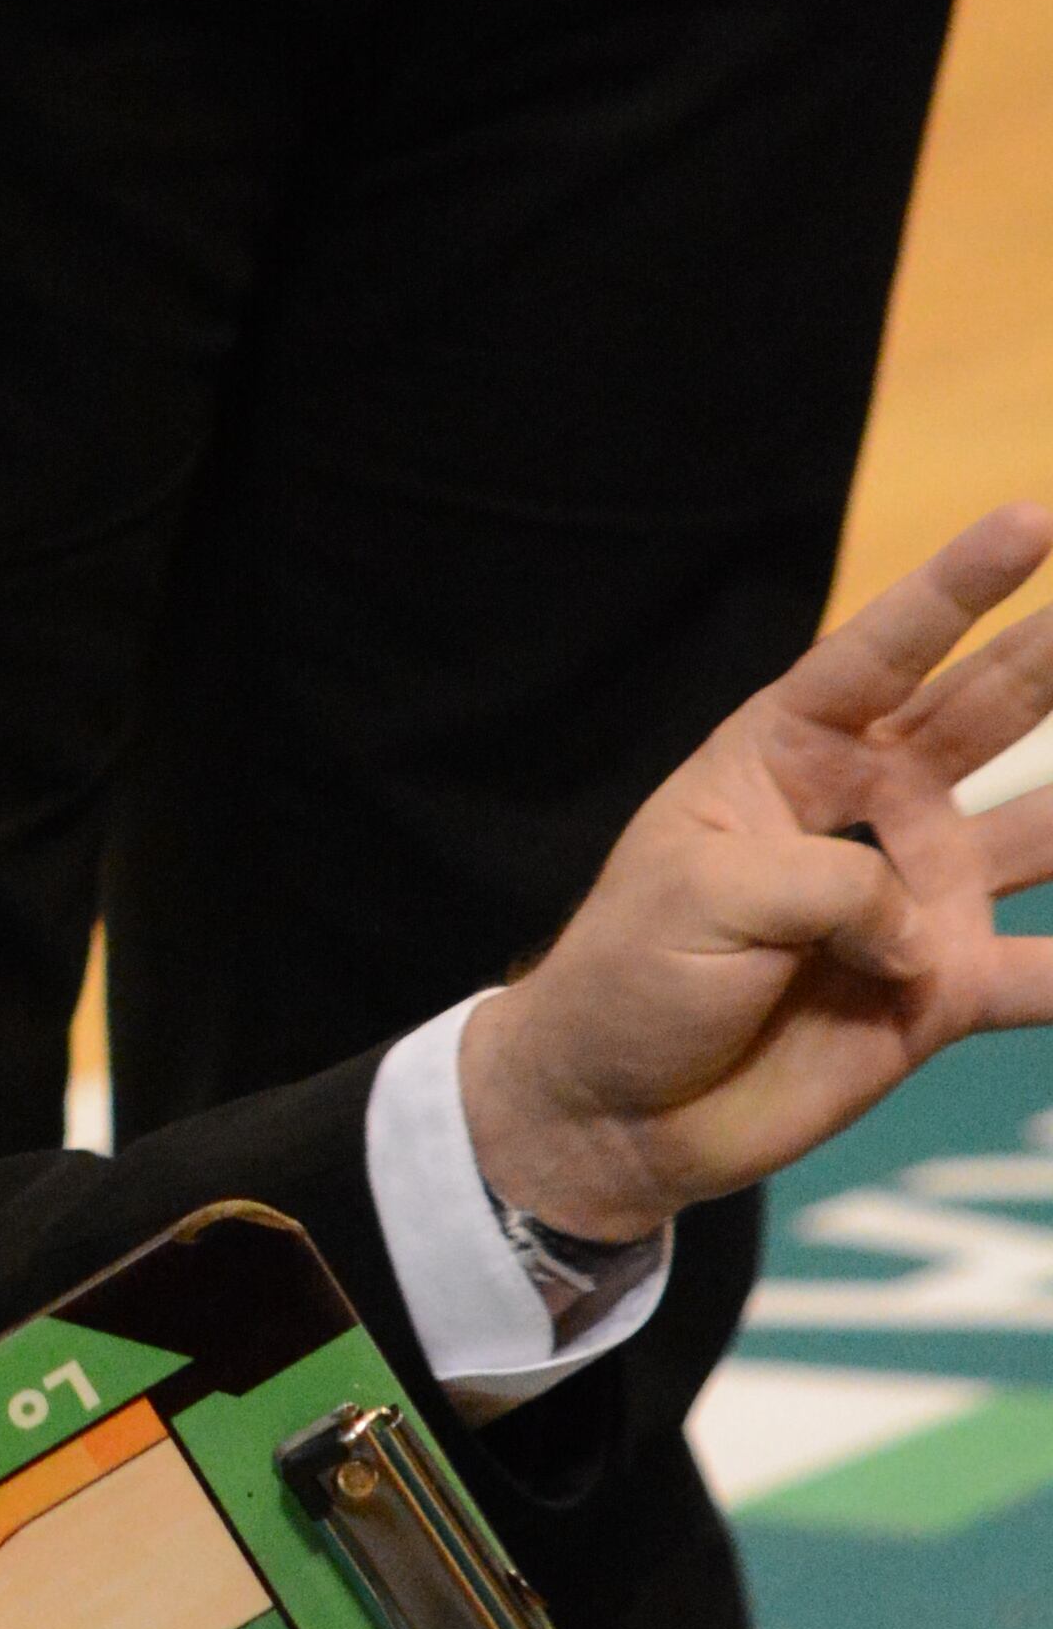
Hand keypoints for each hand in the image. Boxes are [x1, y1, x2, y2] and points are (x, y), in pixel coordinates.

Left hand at [459, 511, 1052, 1241]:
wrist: (618, 1108)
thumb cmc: (634, 973)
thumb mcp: (702, 898)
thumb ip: (830, 884)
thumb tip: (930, 932)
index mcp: (791, 752)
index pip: (886, 652)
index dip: (959, 587)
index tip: (1032, 520)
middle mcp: (874, 807)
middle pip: (991, 713)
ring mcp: (921, 895)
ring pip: (1042, 827)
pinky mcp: (946, 990)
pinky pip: (1040, 974)